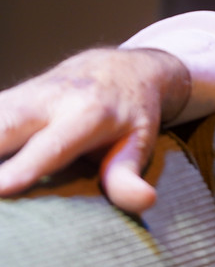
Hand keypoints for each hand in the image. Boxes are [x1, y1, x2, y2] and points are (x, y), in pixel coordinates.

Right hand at [0, 48, 189, 212]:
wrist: (118, 68)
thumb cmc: (131, 113)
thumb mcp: (140, 140)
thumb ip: (129, 172)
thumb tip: (144, 202)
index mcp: (88, 113)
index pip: (52, 143)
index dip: (25, 165)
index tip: (0, 186)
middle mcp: (50, 100)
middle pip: (5, 125)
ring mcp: (23, 96)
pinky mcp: (5, 99)